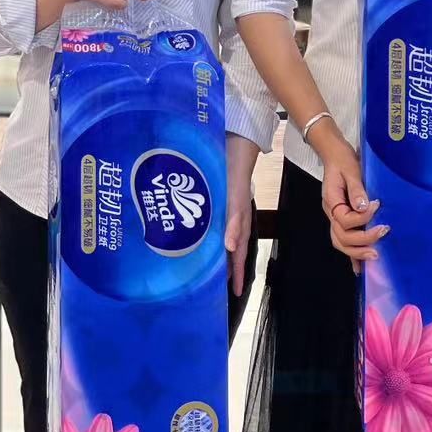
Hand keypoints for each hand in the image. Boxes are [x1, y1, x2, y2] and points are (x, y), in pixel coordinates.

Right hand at [223, 136, 257, 297]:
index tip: (229, 286)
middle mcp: (237, 210)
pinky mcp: (235, 192)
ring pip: (238, 233)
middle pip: (239, 245)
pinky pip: (233, 213)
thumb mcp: (214, 183)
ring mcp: (237, 202)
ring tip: (232, 278)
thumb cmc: (225, 160)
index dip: (232, 264)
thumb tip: (192, 210)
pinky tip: (230, 245)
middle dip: (235, 269)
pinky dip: (232, 230)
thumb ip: (209, 197)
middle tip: (234, 292)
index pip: (233, 242)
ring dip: (235, 255)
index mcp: (232, 211)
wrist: (239, 139)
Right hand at [317, 134, 385, 274]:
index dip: (362, 217)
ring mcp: (334, 218)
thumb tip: (364, 207)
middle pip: (341, 236)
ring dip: (357, 251)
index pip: (344, 219)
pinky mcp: (341, 219)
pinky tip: (360, 268)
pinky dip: (352, 255)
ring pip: (341, 242)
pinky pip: (344, 241)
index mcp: (332, 201)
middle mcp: (331, 213)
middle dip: (362, 240)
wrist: (335, 154)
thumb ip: (356, 189)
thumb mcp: (350, 169)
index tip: (377, 206)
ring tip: (376, 255)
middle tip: (383, 233)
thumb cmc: (343, 160)